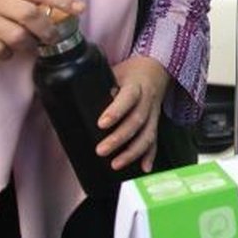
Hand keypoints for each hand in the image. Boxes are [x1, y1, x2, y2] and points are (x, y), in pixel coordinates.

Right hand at [0, 0, 84, 58]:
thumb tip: (53, 5)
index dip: (63, 0)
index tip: (80, 8)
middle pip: (30, 15)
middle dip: (47, 29)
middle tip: (54, 37)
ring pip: (16, 36)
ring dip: (30, 44)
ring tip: (32, 45)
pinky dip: (7, 54)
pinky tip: (7, 50)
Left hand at [97, 55, 170, 171]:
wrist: (157, 68)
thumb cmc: (131, 71)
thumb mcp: (116, 72)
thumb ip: (103, 86)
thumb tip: (80, 101)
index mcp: (136, 85)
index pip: (128, 98)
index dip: (116, 111)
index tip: (101, 124)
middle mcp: (147, 100)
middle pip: (137, 121)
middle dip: (119, 138)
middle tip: (101, 150)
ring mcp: (154, 113)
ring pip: (148, 134)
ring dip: (133, 151)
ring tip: (116, 164)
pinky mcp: (156, 122)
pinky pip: (155, 139)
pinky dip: (150, 155)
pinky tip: (144, 168)